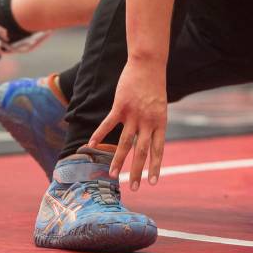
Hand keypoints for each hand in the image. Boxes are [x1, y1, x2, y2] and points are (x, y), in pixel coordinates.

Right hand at [89, 59, 166, 190]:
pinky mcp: (121, 106)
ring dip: (118, 160)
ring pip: (124, 142)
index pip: (158, 149)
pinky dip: (99, 134)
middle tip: (134, 188)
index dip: (156, 167)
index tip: (153, 183)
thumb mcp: (160, 106)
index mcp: (160, 122)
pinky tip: (92, 145)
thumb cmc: (155, 85)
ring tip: (113, 175)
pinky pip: (108, 124)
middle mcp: (148, 121)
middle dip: (137, 171)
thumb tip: (149, 137)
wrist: (149, 64)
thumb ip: (154, 123)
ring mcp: (134, 114)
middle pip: (141, 151)